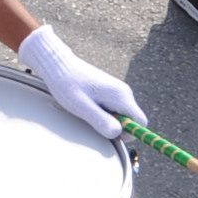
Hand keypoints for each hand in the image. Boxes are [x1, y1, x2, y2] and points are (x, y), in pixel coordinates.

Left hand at [18, 28, 140, 145]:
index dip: (128, 133)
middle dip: (114, 126)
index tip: (107, 131)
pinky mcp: (110, 92)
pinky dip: (102, 113)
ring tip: (86, 110)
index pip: (140, 122)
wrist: (57, 64)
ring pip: (120, 116)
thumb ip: (100, 121)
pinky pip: (113, 110)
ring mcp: (117, 91)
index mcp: (121, 96)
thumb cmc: (67, 84)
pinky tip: (87, 106)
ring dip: (106, 119)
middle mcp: (124, 92)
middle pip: (130, 120)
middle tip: (91, 119)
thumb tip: (118, 133)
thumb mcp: (81, 106)